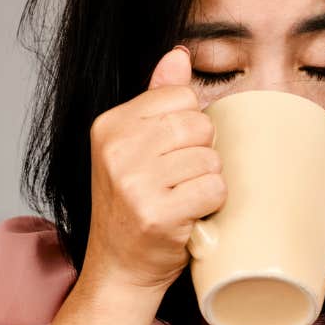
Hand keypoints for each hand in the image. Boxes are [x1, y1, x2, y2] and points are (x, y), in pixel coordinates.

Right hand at [81, 46, 225, 291]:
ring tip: (181, 199)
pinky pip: (214, 189)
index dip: (189, 126)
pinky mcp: (157, 213)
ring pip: (210, 159)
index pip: (181, 96)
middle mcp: (117, 150)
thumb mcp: (134, 146)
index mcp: (110, 126)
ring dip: (206, 183)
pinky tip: (188, 216)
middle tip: (178, 180)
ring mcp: (134, 182)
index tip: (170, 153)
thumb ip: (157, 98)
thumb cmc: (133, 206)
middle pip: (199, 125)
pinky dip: (211, 205)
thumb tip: (179, 55)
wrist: (119, 269)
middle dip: (200, 154)